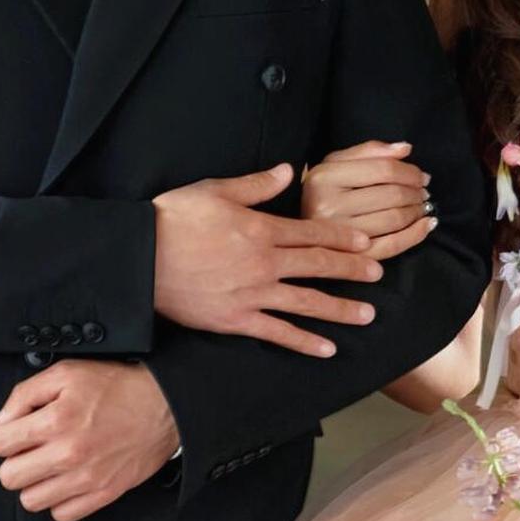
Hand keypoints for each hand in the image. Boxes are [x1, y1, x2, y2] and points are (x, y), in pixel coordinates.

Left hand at [0, 360, 179, 520]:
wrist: (163, 407)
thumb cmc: (117, 388)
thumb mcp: (65, 374)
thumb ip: (24, 394)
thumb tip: (1, 422)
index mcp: (54, 421)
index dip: (4, 436)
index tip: (17, 433)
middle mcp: (68, 454)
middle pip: (9, 477)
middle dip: (14, 462)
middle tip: (30, 452)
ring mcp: (86, 478)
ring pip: (31, 501)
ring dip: (34, 484)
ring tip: (48, 468)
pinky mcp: (103, 494)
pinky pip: (62, 515)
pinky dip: (59, 502)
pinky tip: (66, 482)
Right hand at [151, 160, 383, 355]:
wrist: (140, 259)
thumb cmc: (172, 219)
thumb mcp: (215, 190)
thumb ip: (257, 185)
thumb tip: (289, 171)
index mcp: (261, 228)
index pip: (313, 231)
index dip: (344, 236)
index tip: (367, 241)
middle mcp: (265, 262)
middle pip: (319, 265)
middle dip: (353, 270)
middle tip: (379, 274)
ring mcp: (253, 294)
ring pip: (307, 302)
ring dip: (341, 308)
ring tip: (368, 314)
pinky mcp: (237, 320)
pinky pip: (278, 333)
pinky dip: (304, 342)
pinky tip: (328, 349)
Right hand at [302, 138, 437, 263]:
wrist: (297, 229)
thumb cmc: (322, 191)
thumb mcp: (336, 163)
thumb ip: (370, 151)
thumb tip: (406, 149)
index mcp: (324, 178)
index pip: (382, 170)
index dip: (410, 172)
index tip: (422, 176)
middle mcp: (329, 207)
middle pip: (391, 195)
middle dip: (415, 193)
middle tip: (424, 193)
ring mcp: (340, 236)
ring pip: (394, 220)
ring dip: (417, 212)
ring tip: (422, 206)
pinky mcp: (351, 258)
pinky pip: (392, 246)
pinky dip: (415, 235)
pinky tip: (427, 225)